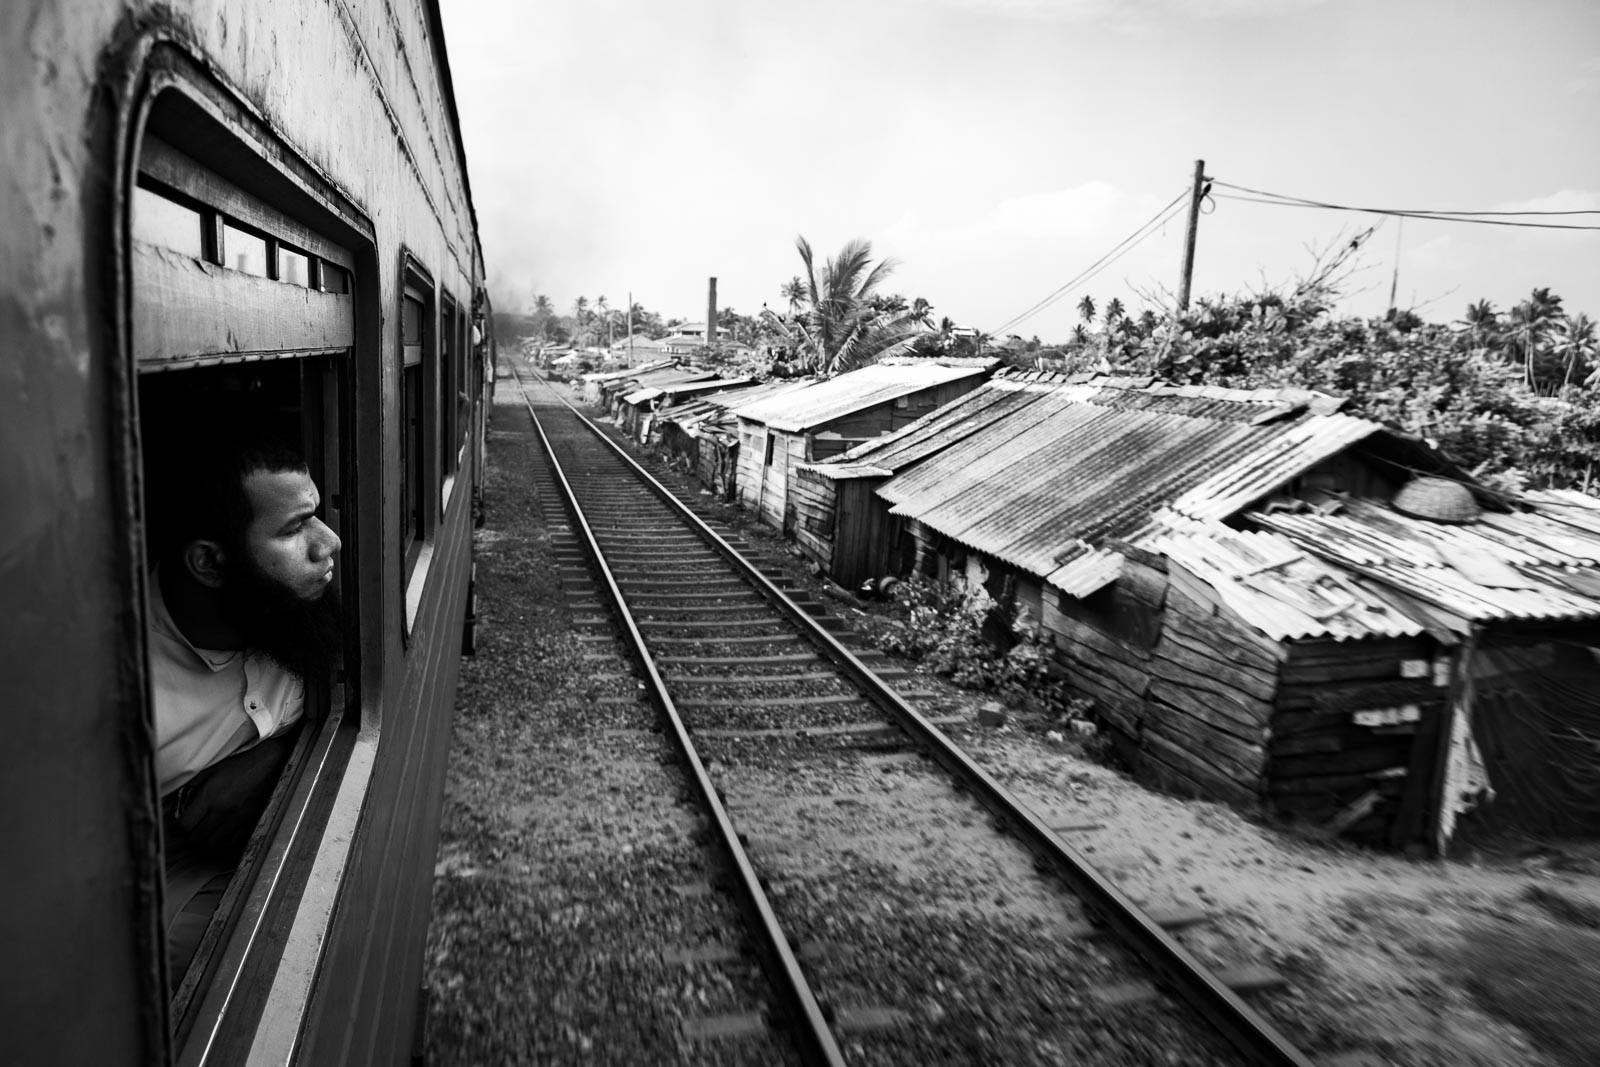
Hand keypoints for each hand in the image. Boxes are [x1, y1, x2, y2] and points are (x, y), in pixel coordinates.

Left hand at [174, 727, 299, 860]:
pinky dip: (223, 843)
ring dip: (206, 841)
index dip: (179, 826)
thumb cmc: (237, 766)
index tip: (181, 822)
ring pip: (213, 845)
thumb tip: (173, 803)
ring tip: (206, 832)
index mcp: (210, 796)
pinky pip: (231, 844)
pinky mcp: (250, 823)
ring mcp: (237, 819)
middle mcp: (223, 811)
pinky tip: (222, 833)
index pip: (184, 825)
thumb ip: (189, 788)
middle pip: (197, 839)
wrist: (268, 764)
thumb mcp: (209, 771)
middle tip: (192, 829)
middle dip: (190, 836)